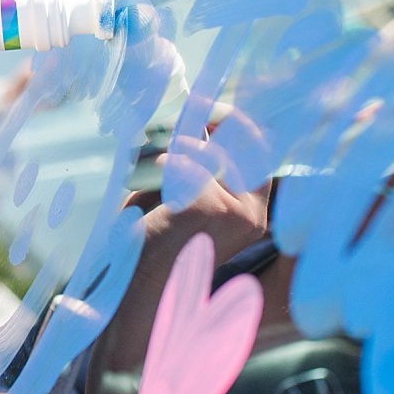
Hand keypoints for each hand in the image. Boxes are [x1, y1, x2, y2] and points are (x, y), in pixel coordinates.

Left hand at [128, 105, 271, 294]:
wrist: (135, 286)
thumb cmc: (151, 242)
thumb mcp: (179, 196)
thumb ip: (193, 161)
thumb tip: (190, 112)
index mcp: (252, 213)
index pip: (258, 151)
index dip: (232, 123)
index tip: (205, 107)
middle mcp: (252, 213)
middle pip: (238, 141)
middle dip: (201, 124)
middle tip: (169, 122)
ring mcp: (236, 211)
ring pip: (204, 151)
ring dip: (166, 152)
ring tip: (142, 171)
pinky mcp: (211, 206)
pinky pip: (180, 163)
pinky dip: (155, 168)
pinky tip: (142, 186)